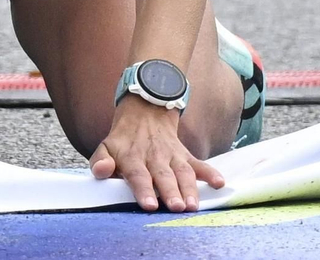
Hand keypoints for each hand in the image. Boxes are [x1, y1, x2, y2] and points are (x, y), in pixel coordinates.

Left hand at [89, 99, 223, 211]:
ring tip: (193, 205)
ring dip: (190, 188)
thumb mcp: (106, 146)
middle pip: (163, 176)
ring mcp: (172, 155)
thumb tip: (101, 171)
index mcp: (132, 157)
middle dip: (170, 192)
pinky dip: (210, 173)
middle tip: (177, 208)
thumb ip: (100, 161)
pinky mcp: (185, 154)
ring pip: (183, 172)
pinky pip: (199, 163)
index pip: (138, 175)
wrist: (144, 112)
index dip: (143, 190)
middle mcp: (154, 157)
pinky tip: (220, 183)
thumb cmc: (124, 139)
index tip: (149, 205)